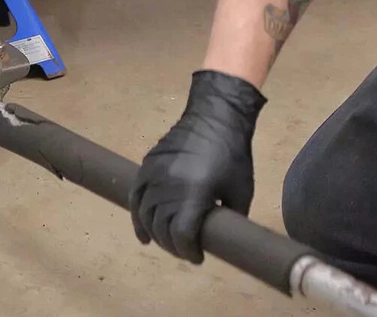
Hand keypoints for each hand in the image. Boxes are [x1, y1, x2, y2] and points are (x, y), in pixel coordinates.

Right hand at [130, 70, 265, 262]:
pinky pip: (135, 198)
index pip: (181, 235)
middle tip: (185, 251)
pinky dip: (137, 219)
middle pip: (161, 228)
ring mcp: (153, 176)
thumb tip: (222, 238)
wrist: (214, 118)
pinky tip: (143, 234)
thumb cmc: (233, 155)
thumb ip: (230, 218)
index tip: (198, 257)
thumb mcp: (241, 192)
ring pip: (145, 216)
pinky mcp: (146, 167)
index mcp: (194, 194)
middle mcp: (168, 187)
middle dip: (173, 246)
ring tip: (167, 243)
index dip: (188, 252)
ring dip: (155, 235)